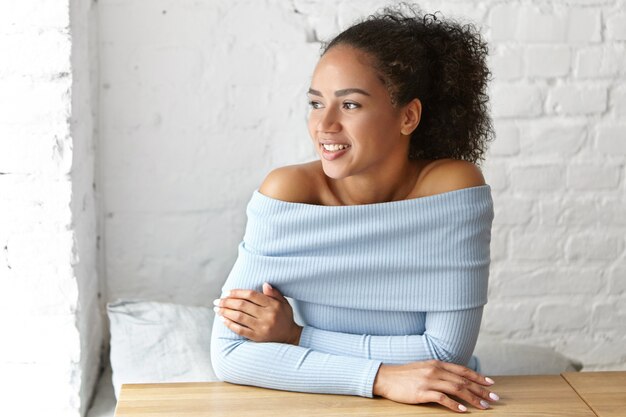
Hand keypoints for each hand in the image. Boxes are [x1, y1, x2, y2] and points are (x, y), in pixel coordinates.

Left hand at [214, 283, 302, 344]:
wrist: (289, 337)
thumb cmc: (284, 317)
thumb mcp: (283, 303)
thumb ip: (274, 293)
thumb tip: (264, 284)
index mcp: (273, 305)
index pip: (251, 295)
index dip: (237, 292)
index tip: (226, 292)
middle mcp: (267, 316)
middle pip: (242, 305)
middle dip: (227, 302)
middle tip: (217, 300)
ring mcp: (261, 327)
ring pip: (239, 317)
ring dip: (225, 312)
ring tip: (217, 309)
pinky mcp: (257, 337)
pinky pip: (240, 330)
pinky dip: (230, 324)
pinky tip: (222, 319)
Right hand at [373, 360, 498, 412]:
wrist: (385, 377)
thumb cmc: (405, 375)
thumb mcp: (424, 368)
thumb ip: (439, 371)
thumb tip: (456, 378)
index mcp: (437, 363)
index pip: (463, 370)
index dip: (478, 377)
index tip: (491, 384)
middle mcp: (435, 370)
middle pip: (463, 381)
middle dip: (481, 390)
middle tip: (494, 399)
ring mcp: (428, 381)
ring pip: (456, 389)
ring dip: (473, 398)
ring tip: (484, 406)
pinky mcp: (421, 392)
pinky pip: (442, 398)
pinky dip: (454, 404)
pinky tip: (463, 410)